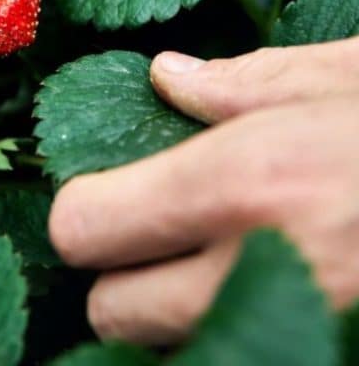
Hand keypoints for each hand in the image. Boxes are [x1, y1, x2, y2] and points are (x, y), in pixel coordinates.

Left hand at [48, 37, 358, 343]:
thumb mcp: (346, 78)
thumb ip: (242, 82)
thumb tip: (168, 75)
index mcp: (245, 181)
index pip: (85, 227)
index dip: (81, 209)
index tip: (102, 190)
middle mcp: (259, 271)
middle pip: (112, 311)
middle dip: (118, 275)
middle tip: (156, 235)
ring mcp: (299, 332)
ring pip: (166, 346)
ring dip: (170, 310)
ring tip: (212, 261)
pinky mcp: (331, 359)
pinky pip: (228, 357)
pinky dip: (220, 330)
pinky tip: (255, 281)